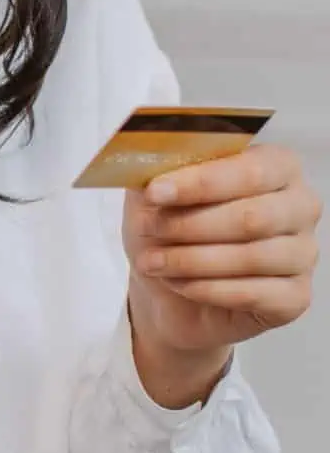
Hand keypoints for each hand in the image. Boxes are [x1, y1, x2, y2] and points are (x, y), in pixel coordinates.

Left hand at [124, 144, 320, 407]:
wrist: (169, 288)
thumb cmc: (171, 227)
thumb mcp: (156, 190)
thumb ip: (161, 167)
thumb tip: (153, 155)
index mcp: (277, 165)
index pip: (249, 170)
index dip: (200, 183)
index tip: (155, 192)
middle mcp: (300, 206)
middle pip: (252, 217)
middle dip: (190, 225)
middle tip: (148, 229)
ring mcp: (303, 253)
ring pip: (251, 258)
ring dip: (191, 260)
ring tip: (152, 261)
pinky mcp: (296, 297)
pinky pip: (254, 294)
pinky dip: (207, 289)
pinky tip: (178, 284)